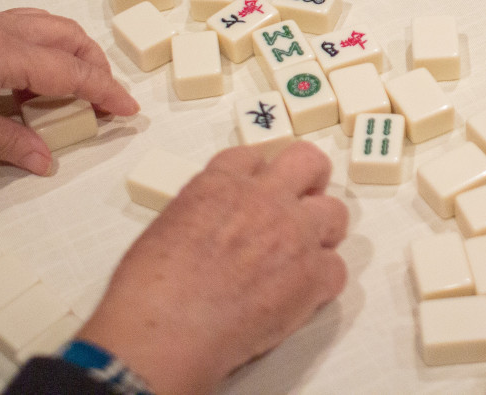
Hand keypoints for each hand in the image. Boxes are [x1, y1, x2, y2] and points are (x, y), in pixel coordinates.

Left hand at [0, 7, 137, 174]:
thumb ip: (2, 141)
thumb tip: (41, 157)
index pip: (72, 71)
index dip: (105, 90)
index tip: (126, 107)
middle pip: (70, 37)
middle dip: (96, 67)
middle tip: (102, 101)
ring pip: (49, 25)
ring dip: (71, 54)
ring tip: (69, 91)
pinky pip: (23, 25)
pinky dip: (42, 47)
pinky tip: (29, 77)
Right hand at [77, 142, 347, 394]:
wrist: (163, 329)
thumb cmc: (149, 289)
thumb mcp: (167, 226)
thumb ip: (203, 213)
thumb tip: (216, 227)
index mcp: (222, 184)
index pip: (253, 157)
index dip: (258, 175)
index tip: (258, 189)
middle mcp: (265, 199)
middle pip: (308, 161)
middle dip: (311, 178)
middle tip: (303, 200)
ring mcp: (294, 233)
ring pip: (335, 212)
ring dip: (322, 231)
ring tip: (304, 254)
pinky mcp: (312, 275)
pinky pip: (336, 269)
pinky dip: (322, 283)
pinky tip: (301, 295)